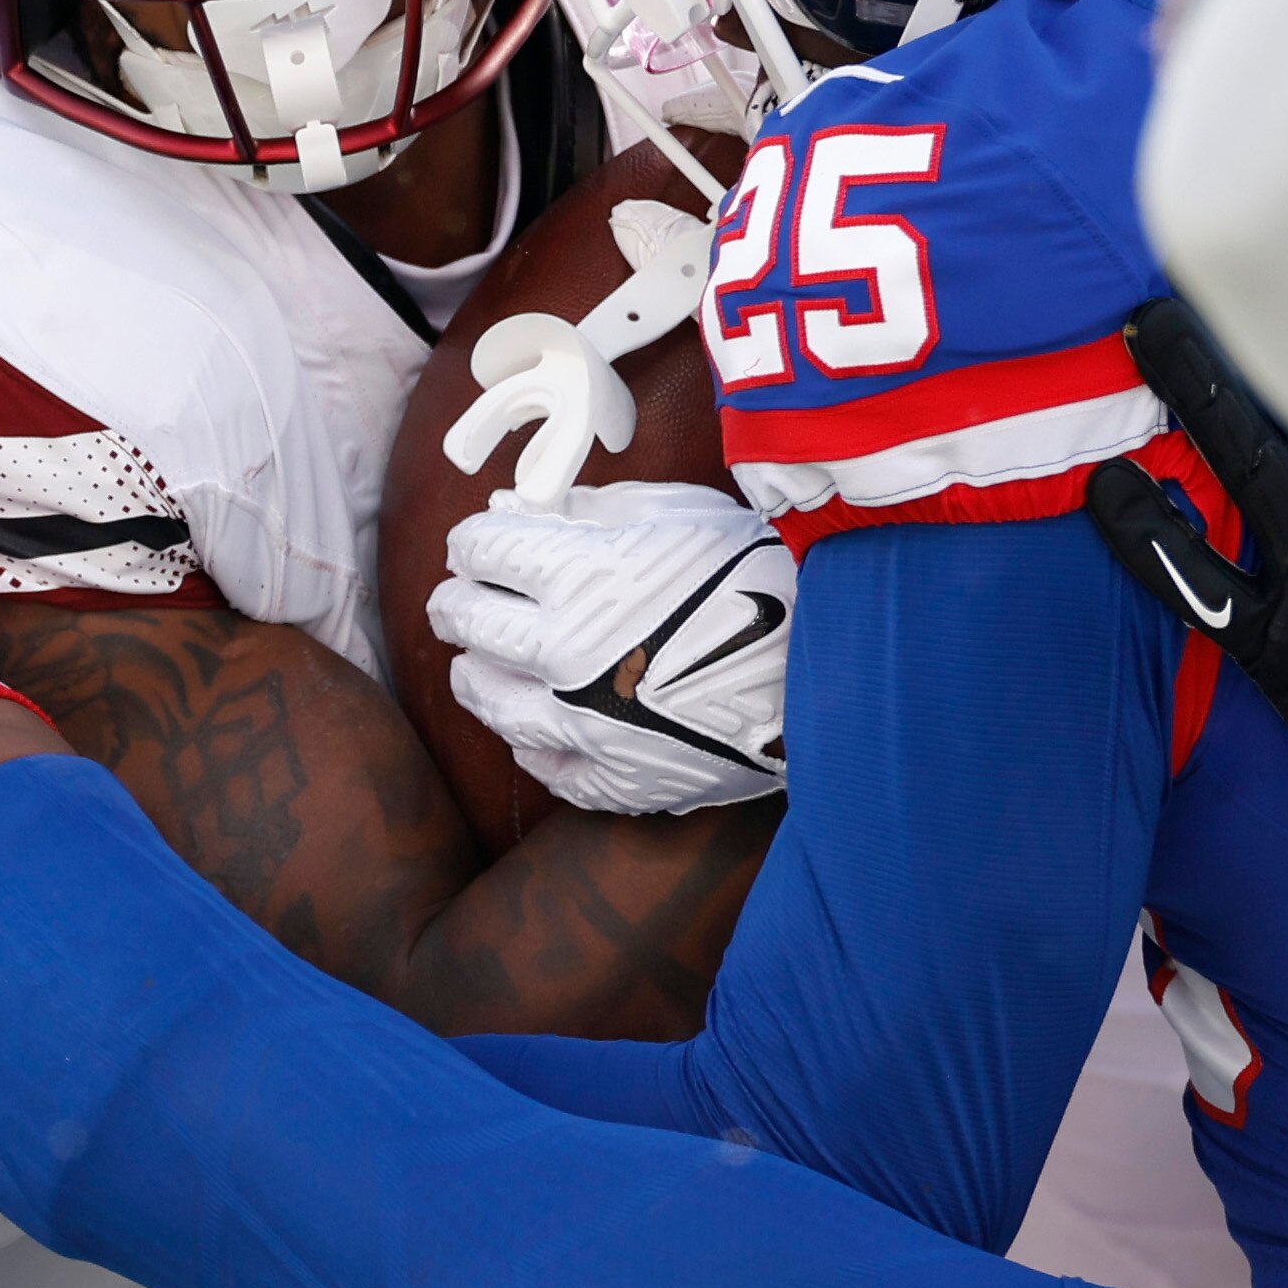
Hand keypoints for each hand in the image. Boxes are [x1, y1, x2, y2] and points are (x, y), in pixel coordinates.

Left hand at [429, 483, 791, 815]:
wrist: (832, 663)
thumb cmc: (757, 572)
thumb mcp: (675, 515)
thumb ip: (590, 511)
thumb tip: (523, 509)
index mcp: (574, 574)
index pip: (481, 550)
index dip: (472, 542)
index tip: (475, 544)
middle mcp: (561, 651)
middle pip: (467, 623)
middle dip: (456, 603)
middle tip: (457, 601)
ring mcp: (583, 723)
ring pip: (489, 702)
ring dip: (476, 676)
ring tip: (477, 666)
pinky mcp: (615, 778)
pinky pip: (548, 768)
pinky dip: (534, 747)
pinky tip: (535, 731)